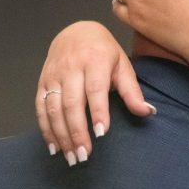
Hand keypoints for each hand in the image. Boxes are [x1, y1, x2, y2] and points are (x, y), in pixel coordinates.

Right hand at [36, 21, 153, 165]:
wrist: (75, 32)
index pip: (95, 90)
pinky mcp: (42, 83)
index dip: (98, 112)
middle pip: (72, 103)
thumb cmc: (104, 53)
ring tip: (71, 156)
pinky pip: (40, 108)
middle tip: (84, 155)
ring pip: (54, 109)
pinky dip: (46, 129)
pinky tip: (55, 146)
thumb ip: (132, 91)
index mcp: (95, 61)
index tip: (102, 133)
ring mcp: (54, 75)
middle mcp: (71, 68)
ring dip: (61, 135)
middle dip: (77, 132)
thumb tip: (148, 112)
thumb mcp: (123, 66)